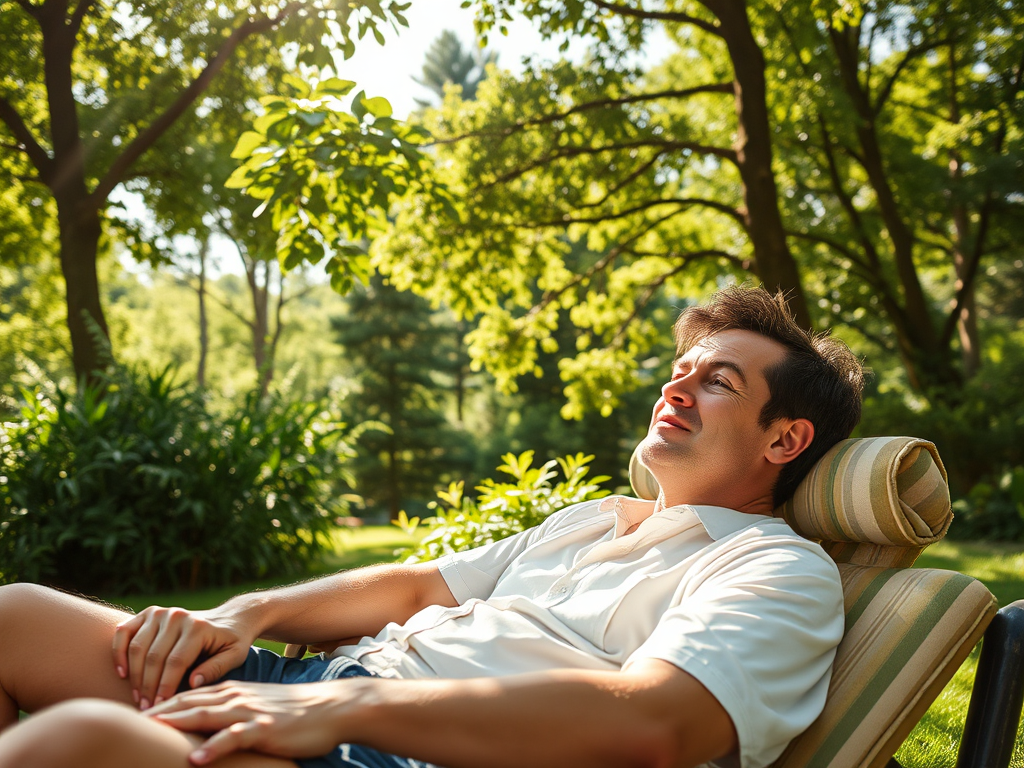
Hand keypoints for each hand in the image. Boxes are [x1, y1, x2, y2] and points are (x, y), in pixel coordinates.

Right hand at [112, 605, 257, 709]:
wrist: (231, 616)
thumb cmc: (233, 641)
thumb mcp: (236, 655)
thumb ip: (217, 668)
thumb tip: (193, 682)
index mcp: (198, 627)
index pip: (175, 662)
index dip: (165, 687)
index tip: (160, 706)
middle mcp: (178, 616)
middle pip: (154, 657)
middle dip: (147, 686)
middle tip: (146, 708)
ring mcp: (161, 613)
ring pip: (137, 647)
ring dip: (134, 675)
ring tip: (137, 697)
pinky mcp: (149, 612)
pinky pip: (125, 632)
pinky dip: (119, 652)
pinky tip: (122, 673)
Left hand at [146, 679, 358, 764]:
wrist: (332, 707)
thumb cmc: (294, 711)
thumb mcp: (258, 706)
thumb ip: (232, 711)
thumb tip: (206, 724)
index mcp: (233, 692)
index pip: (189, 695)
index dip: (161, 703)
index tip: (134, 713)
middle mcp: (237, 697)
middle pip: (190, 702)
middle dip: (158, 711)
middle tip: (127, 721)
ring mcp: (250, 712)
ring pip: (207, 715)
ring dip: (178, 723)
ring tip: (150, 731)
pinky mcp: (265, 729)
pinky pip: (235, 738)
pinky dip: (215, 747)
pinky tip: (197, 759)